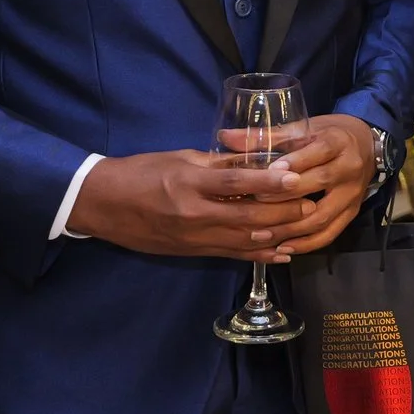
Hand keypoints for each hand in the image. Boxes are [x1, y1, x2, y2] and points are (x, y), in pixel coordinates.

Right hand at [65, 148, 312, 260]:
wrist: (102, 204)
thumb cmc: (141, 172)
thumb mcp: (179, 158)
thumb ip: (218, 162)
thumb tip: (256, 159)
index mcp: (189, 183)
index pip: (236, 182)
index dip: (269, 181)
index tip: (297, 176)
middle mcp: (194, 214)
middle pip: (248, 217)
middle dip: (283, 212)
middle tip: (310, 203)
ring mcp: (193, 237)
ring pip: (244, 240)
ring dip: (277, 235)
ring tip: (304, 226)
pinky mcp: (192, 252)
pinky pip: (231, 255)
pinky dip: (258, 255)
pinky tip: (281, 253)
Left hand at [252, 113, 378, 261]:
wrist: (367, 146)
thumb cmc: (328, 134)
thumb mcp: (303, 129)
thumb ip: (266, 136)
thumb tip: (225, 138)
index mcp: (338, 142)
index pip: (318, 153)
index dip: (294, 163)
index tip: (267, 173)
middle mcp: (349, 169)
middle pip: (319, 184)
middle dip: (285, 197)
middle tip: (253, 205)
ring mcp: (352, 195)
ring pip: (322, 216)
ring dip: (291, 228)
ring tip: (260, 235)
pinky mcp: (351, 214)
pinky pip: (329, 234)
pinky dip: (306, 244)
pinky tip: (282, 248)